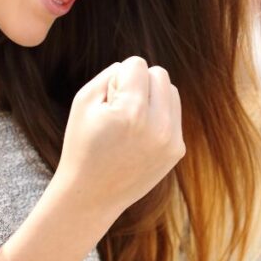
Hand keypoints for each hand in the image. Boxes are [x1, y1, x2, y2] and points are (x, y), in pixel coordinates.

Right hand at [52, 56, 184, 221]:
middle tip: (120, 108)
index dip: (119, 77)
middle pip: (160, 75)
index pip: (138, 64)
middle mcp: (158, 125)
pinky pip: (174, 115)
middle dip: (140, 83)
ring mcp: (171, 140)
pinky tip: (140, 136)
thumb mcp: (83, 102)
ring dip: (153, 97)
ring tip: (131, 120)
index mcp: (132, 111)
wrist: (91, 195)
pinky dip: (159, 118)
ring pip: (172, 92)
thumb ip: (109, 75)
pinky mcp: (177, 151)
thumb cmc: (82, 145)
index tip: (109, 100)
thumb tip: (132, 67)